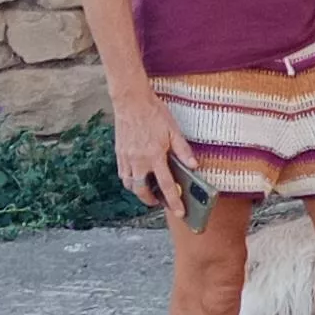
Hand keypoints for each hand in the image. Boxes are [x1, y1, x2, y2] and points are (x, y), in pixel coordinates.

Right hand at [113, 90, 190, 213]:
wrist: (131, 101)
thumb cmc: (154, 114)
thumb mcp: (174, 131)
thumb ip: (184, 151)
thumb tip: (195, 167)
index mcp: (155, 155)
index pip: (166, 185)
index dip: (174, 201)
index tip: (180, 213)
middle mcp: (138, 160)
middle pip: (142, 191)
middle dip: (152, 201)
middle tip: (162, 203)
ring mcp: (126, 157)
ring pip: (130, 184)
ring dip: (140, 192)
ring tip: (151, 192)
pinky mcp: (119, 153)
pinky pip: (123, 174)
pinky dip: (131, 181)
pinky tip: (139, 178)